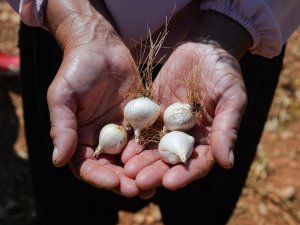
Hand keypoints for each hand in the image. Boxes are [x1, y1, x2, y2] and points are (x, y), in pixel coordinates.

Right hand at [45, 0, 141, 196]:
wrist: (100, 46)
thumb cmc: (76, 68)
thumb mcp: (63, 96)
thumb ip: (62, 126)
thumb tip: (57, 160)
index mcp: (79, 137)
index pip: (87, 165)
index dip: (99, 177)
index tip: (114, 182)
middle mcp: (101, 138)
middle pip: (112, 166)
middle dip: (125, 180)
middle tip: (140, 190)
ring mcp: (121, 130)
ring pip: (132, 156)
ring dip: (143, 170)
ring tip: (158, 182)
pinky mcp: (139, 119)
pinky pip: (147, 136)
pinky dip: (155, 148)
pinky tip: (167, 157)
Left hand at [124, 11, 250, 191]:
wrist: (203, 48)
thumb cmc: (224, 72)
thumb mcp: (232, 96)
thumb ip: (227, 127)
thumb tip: (227, 163)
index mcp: (208, 137)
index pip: (197, 162)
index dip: (185, 174)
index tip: (170, 183)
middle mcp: (186, 136)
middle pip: (170, 160)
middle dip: (155, 171)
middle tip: (139, 182)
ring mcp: (167, 125)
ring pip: (153, 147)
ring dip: (140, 160)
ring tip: (127, 169)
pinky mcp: (152, 112)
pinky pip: (141, 127)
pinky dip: (132, 138)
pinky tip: (121, 147)